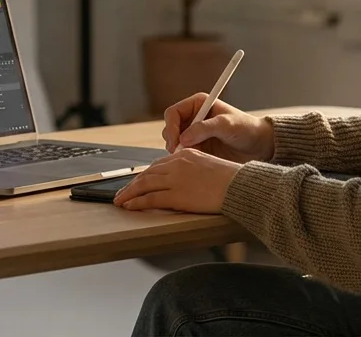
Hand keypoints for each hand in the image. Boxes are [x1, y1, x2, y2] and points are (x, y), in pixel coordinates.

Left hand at [113, 148, 240, 213]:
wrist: (240, 186)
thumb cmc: (232, 180)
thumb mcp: (210, 167)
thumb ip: (193, 171)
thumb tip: (185, 182)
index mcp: (186, 155)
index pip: (159, 164)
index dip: (145, 175)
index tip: (138, 182)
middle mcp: (177, 164)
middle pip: (147, 173)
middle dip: (132, 184)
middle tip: (122, 192)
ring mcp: (175, 179)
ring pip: (144, 185)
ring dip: (129, 193)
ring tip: (120, 201)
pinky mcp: (176, 195)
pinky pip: (150, 199)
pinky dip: (137, 202)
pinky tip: (130, 206)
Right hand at [162, 93, 274, 163]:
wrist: (259, 145)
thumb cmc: (246, 129)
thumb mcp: (227, 125)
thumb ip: (205, 128)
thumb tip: (183, 138)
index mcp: (198, 104)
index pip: (173, 113)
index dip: (172, 127)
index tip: (177, 142)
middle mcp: (194, 118)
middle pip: (170, 128)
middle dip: (173, 141)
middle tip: (180, 153)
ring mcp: (194, 133)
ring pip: (174, 142)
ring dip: (179, 150)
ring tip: (192, 156)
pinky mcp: (198, 147)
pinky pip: (183, 153)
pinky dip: (185, 158)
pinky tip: (196, 161)